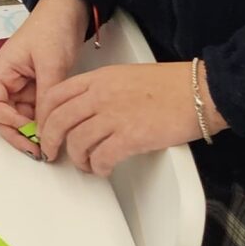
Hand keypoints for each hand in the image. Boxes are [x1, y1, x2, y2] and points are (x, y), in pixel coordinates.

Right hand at [0, 0, 88, 155]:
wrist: (68, 12)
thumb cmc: (52, 30)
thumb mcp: (50, 63)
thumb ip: (46, 96)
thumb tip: (46, 128)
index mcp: (1, 73)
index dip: (8, 122)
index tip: (31, 129)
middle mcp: (7, 83)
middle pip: (4, 118)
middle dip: (19, 135)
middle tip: (39, 152)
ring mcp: (23, 87)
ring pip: (21, 118)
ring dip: (33, 132)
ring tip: (50, 146)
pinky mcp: (37, 89)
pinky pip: (36, 112)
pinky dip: (44, 123)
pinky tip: (56, 131)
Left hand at [38, 61, 221, 177]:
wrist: (199, 91)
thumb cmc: (170, 84)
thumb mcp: (125, 75)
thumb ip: (102, 88)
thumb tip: (88, 108)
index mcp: (98, 78)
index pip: (55, 95)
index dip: (44, 115)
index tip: (45, 128)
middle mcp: (100, 96)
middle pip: (58, 120)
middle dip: (50, 141)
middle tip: (52, 153)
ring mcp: (114, 116)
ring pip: (77, 141)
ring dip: (77, 158)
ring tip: (85, 164)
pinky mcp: (131, 137)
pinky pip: (101, 157)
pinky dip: (98, 167)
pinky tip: (102, 169)